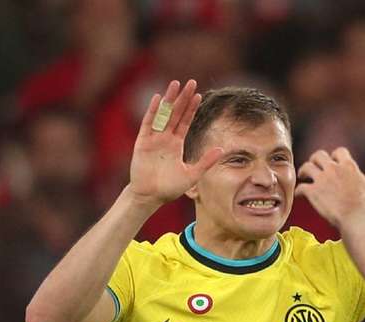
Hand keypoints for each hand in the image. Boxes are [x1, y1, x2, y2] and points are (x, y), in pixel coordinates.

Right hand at [128, 80, 223, 206]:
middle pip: (176, 113)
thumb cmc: (170, 188)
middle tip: (191, 82)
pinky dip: (153, 111)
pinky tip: (159, 99)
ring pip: (163, 114)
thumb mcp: (192, 174)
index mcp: (176, 144)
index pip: (185, 121)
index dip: (191, 108)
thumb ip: (206, 161)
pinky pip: (149, 124)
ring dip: (169, 99)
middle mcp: (165, 138)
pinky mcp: (143, 142)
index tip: (199, 95)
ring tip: (175, 84)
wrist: (150, 196)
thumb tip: (222, 150)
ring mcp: (154, 139)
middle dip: (183, 98)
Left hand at [297, 148, 364, 226]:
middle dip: (315, 159)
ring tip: (303, 176)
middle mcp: (333, 169)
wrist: (354, 217)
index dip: (335, 155)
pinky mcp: (312, 192)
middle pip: (319, 155)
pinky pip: (301, 187)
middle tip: (314, 165)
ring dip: (303, 171)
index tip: (334, 161)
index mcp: (348, 165)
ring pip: (306, 167)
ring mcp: (321, 179)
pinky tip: (299, 194)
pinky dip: (299, 190)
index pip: (339, 151)